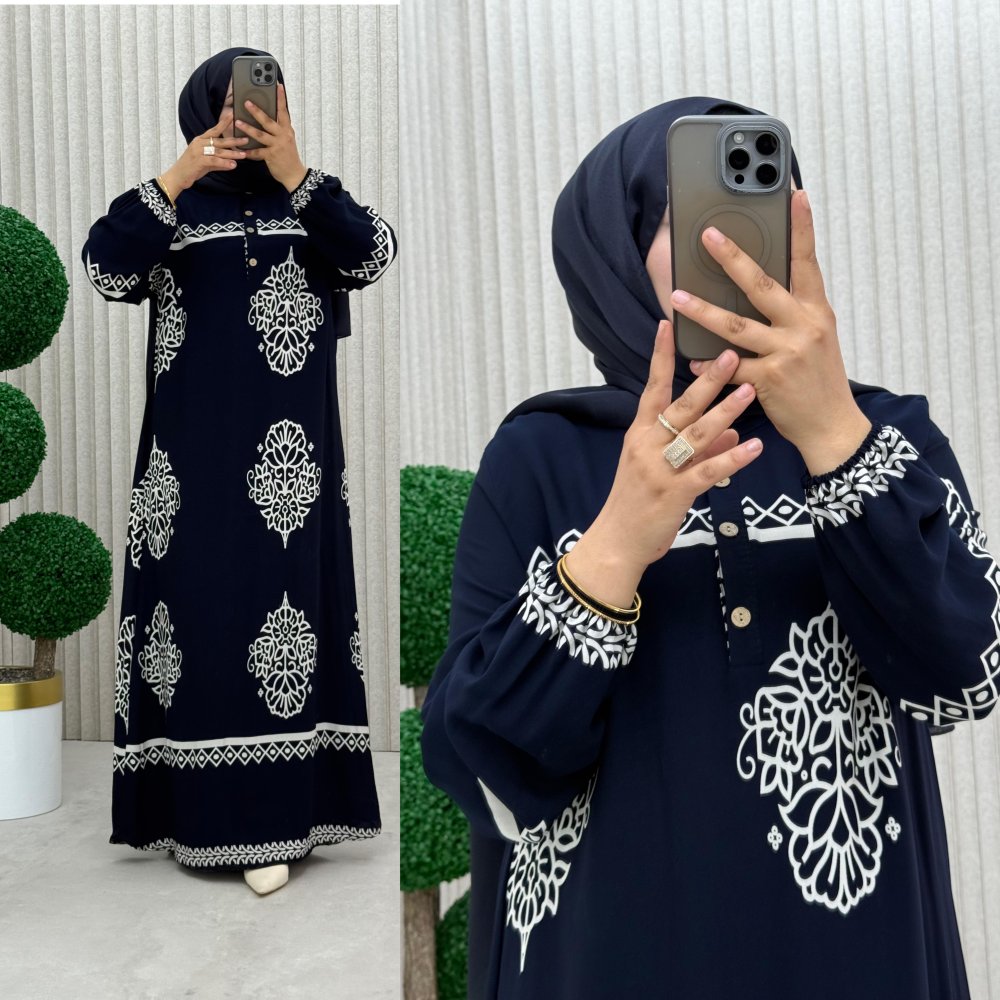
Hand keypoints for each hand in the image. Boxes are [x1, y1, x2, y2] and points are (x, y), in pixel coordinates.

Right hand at [164, 106, 248, 193]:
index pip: (214, 130)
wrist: (178, 176)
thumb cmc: (192, 168)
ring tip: (243, 155)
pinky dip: (224, 163)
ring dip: (232, 153)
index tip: (233, 116)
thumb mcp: (207, 163)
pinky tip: (233, 165)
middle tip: (246, 139)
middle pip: (219, 141)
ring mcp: (198, 151)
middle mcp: (199, 143)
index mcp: (200, 140)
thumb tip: (232, 163)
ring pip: (218, 151)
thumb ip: (219, 162)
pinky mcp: (198, 161)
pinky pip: (214, 161)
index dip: (223, 123)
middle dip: (234, 140)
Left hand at [235, 82, 307, 191]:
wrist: (294, 174)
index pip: (284, 111)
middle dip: (257, 111)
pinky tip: (240, 149)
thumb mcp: (287, 139)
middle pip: (268, 121)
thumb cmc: (289, 155)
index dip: (281, 98)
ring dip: (248, 128)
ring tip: (238, 121)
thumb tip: (267, 117)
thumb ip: (279, 128)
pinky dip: (248, 151)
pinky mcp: (271, 157)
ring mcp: (277, 146)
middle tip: (246, 102)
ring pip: (260, 135)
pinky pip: (257, 153)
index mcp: (287, 130)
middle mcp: (283, 136)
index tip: (277, 85)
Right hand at [563, 321, 762, 607]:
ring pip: (697, 434)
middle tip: (731, 352)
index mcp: (639, 434)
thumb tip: (730, 433)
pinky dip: (733, 459)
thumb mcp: (659, 469)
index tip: (669, 325)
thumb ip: (695, 448)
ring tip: (750, 390)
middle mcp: (647, 445)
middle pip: (681, 405)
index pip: (652, 388)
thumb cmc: (636, 503)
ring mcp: (660, 469)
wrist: (617, 542)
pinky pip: (708, 472)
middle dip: (707, 379)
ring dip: (726, 411)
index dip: (660, 357)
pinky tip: (754, 447)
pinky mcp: (675, 494)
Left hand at [671, 190, 871, 474]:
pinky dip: (709, 365)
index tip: (793, 194)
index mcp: (817, 311)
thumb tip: (761, 287)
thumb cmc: (820, 380)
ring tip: (677, 297)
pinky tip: (692, 360)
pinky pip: (730, 367)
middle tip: (708, 236)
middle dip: (733, 259)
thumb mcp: (818, 337)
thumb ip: (794, 312)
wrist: (833, 426)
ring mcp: (786, 353)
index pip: (808, 261)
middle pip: (763, 285)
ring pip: (737, 326)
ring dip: (703, 311)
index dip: (801, 228)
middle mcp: (803, 326)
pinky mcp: (769, 380)